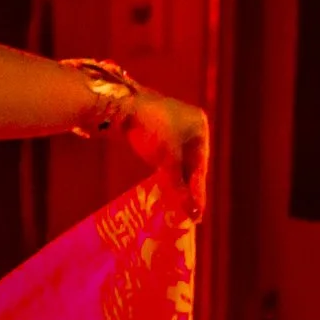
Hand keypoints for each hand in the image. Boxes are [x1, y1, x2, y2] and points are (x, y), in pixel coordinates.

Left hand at [122, 88, 208, 216]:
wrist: (119, 106)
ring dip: (176, 182)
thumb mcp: (168, 159)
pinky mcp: (153, 130)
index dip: (198, 190)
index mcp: (199, 126)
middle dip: (188, 187)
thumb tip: (190, 210)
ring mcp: (170, 126)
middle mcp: (188, 125)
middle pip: (190, 163)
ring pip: (176, 161)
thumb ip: (178, 183)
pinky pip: (163, 157)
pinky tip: (162, 189)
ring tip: (176, 206)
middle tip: (189, 213)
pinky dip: (164, 172)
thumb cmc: (151, 128)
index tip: (198, 213)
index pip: (201, 164)